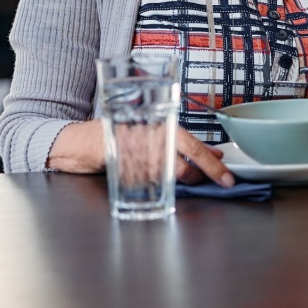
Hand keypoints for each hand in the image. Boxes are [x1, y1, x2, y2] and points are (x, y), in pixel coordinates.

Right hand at [45, 120, 235, 186]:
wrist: (79, 141)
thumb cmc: (119, 135)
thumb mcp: (152, 134)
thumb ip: (181, 144)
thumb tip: (213, 155)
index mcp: (162, 125)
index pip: (194, 147)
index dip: (213, 164)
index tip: (228, 178)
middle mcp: (151, 135)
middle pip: (184, 163)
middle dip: (199, 176)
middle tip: (211, 182)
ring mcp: (135, 149)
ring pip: (166, 174)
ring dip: (174, 181)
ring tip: (174, 177)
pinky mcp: (120, 161)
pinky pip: (144, 180)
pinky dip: (151, 183)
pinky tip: (147, 178)